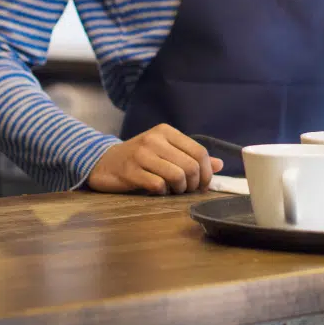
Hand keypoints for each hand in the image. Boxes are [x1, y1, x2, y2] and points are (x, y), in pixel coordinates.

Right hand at [88, 125, 222, 194]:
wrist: (104, 162)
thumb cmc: (140, 157)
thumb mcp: (166, 151)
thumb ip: (191, 156)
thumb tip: (219, 165)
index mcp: (167, 132)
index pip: (199, 151)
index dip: (206, 172)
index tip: (204, 184)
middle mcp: (155, 139)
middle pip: (190, 165)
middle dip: (194, 183)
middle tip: (189, 190)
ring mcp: (141, 154)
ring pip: (176, 175)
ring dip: (180, 189)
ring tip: (175, 190)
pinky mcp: (130, 171)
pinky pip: (158, 185)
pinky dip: (163, 192)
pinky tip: (159, 191)